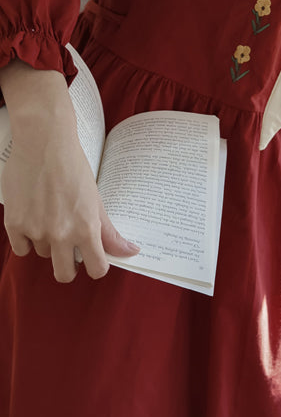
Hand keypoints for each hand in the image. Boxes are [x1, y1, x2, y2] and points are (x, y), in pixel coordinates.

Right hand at [0, 62, 139, 281]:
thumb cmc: (73, 167)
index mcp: (86, 228)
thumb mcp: (96, 200)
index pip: (96, 269)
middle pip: (65, 274)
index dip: (96, 267)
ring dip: (47, 243)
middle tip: (69, 249)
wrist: (44, 143)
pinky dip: (26, 238)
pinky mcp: (14, 224)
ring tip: (50, 216)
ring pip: (43, 254)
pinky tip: (33, 219)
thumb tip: (131, 251)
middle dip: (70, 266)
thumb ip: (109, 231)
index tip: (93, 260)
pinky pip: (21, 249)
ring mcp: (36, 231)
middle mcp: (61, 234)